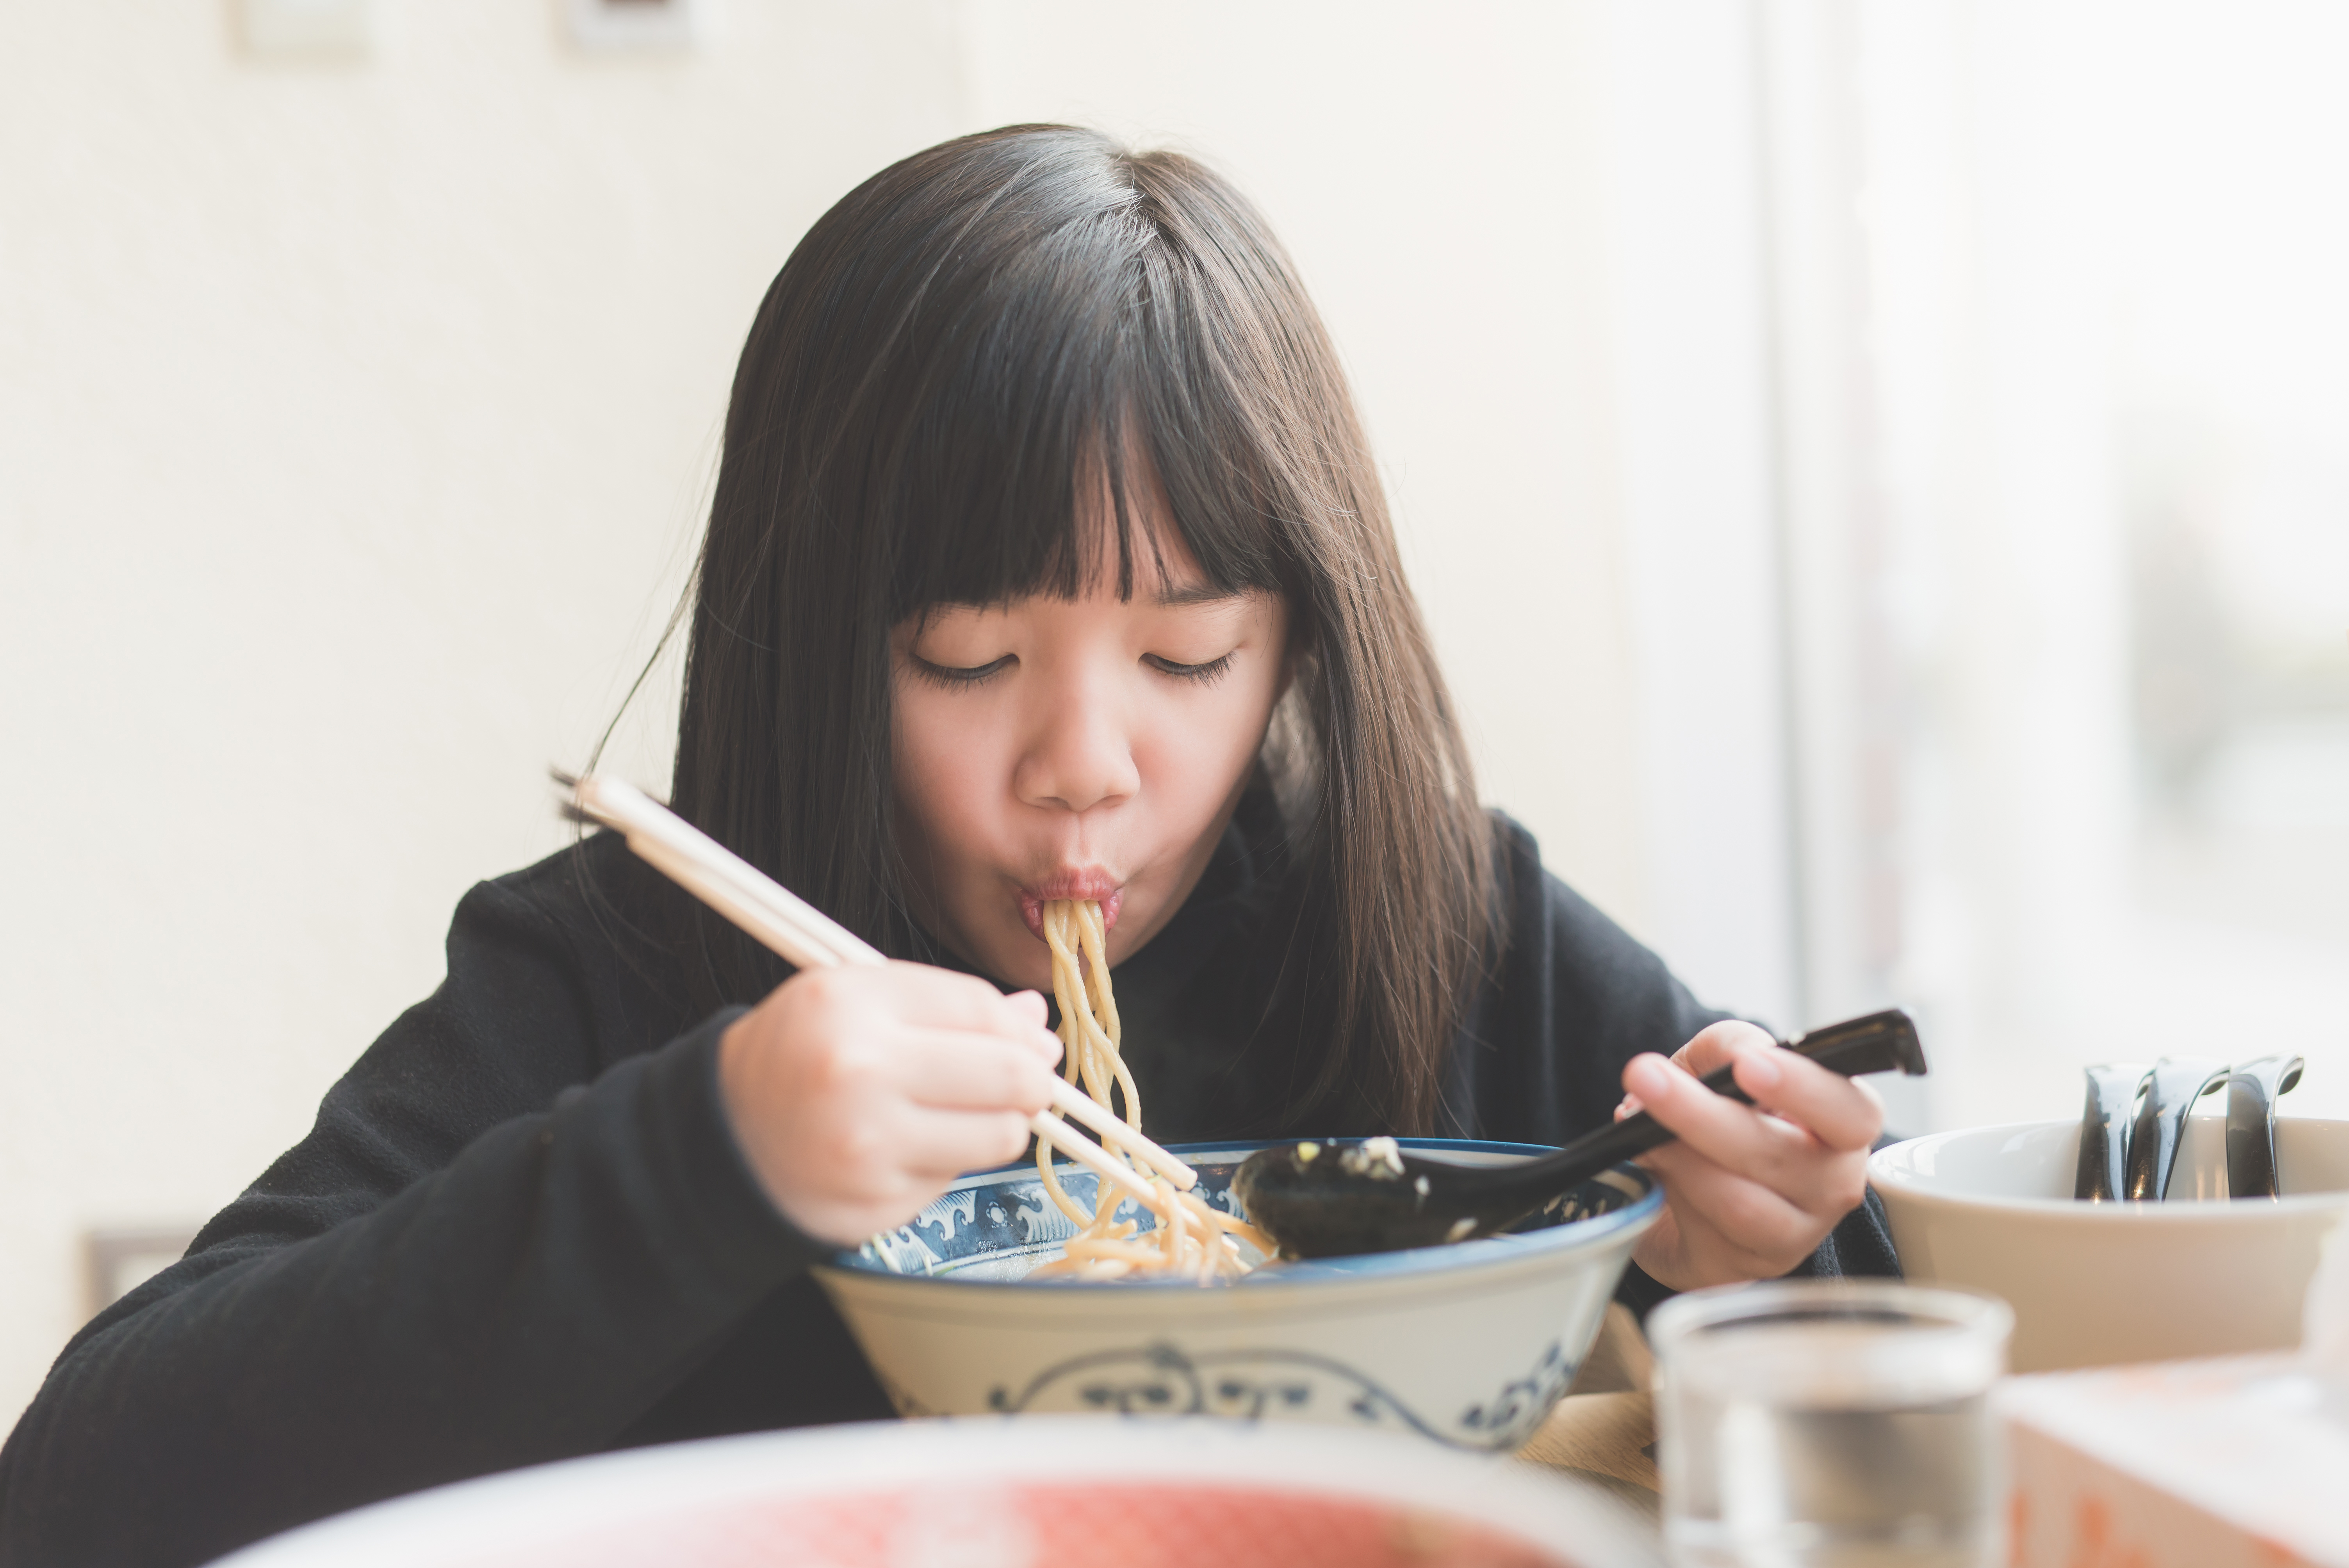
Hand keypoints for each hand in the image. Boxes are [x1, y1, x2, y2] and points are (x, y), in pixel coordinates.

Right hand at [717, 963, 1063, 1245]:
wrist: (722, 1142)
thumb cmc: (796, 1062)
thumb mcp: (854, 1003)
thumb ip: (945, 1004)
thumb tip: (1035, 1017)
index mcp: (849, 1005)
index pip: (978, 1008)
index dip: (1020, 1026)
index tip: (1030, 1037)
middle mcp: (858, 1073)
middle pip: (1008, 1074)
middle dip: (1034, 1078)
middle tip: (1029, 1080)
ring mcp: (869, 1146)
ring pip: (999, 1135)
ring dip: (999, 1124)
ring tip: (961, 1113)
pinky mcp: (877, 1202)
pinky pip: (954, 1178)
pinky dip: (947, 1162)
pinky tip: (909, 1148)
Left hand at [1618, 1020, 1882, 1290]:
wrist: (1691, 1184)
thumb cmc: (1722, 1114)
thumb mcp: (1719, 1063)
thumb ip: (1729, 1047)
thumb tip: (1736, 1055)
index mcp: (1845, 1123)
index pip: (1852, 1111)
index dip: (1804, 1089)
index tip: (1750, 1064)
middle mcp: (1834, 1183)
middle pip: (1781, 1157)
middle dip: (1704, 1116)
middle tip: (1645, 1076)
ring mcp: (1797, 1233)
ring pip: (1740, 1202)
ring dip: (1677, 1157)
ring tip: (1636, 1122)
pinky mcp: (1751, 1264)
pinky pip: (1707, 1230)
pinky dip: (1670, 1189)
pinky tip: (1647, 1161)